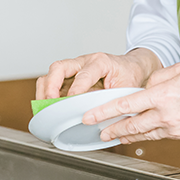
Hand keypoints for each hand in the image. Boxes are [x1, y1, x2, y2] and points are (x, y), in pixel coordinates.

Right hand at [35, 49, 161, 99]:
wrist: (133, 66)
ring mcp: (76, 68)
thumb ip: (112, 100)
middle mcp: (84, 62)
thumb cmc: (130, 75)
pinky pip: (53, 81)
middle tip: (50, 102)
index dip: (76, 90)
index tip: (70, 102)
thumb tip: (98, 117)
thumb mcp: (127, 88)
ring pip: (52, 73)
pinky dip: (47, 93)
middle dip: (51, 85)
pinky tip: (49, 106)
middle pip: (59, 67)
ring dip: (45, 90)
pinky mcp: (71, 76)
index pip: (83, 74)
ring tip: (45, 107)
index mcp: (101, 62)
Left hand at [83, 61, 179, 142]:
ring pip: (143, 133)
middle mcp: (166, 114)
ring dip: (126, 134)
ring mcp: (175, 127)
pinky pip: (158, 135)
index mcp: (163, 95)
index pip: (126, 104)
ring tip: (112, 135)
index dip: (104, 111)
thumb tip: (145, 87)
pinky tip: (137, 134)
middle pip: (131, 125)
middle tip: (96, 131)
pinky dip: (145, 134)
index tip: (90, 115)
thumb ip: (158, 78)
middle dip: (110, 129)